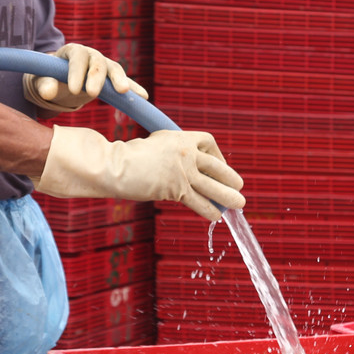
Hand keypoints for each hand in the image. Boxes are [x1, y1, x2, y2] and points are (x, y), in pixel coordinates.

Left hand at [24, 43, 148, 113]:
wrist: (61, 81)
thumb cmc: (50, 78)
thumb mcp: (43, 80)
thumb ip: (44, 85)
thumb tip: (47, 91)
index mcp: (73, 51)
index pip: (77, 57)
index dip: (76, 71)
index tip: (72, 89)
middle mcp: (91, 55)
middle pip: (97, 62)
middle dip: (96, 77)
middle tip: (92, 93)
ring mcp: (104, 66)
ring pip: (114, 69)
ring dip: (119, 80)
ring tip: (123, 92)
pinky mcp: (112, 79)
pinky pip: (125, 83)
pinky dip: (134, 89)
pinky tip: (143, 97)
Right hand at [34, 126, 244, 221]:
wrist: (114, 166)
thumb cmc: (129, 157)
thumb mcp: (155, 145)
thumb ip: (173, 152)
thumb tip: (187, 166)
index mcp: (180, 137)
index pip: (208, 142)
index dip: (218, 155)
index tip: (219, 166)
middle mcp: (185, 152)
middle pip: (216, 166)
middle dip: (230, 177)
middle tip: (239, 186)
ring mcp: (182, 171)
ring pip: (212, 186)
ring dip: (228, 196)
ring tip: (239, 203)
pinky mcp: (176, 189)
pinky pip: (198, 201)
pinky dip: (209, 210)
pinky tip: (216, 216)